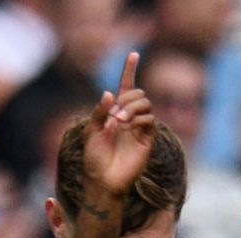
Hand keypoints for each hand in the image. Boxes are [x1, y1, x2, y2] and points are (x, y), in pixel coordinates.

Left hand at [81, 52, 155, 197]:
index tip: (133, 54)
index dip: (130, 70)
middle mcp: (130, 118)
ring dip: (131, 108)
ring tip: (118, 122)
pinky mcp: (147, 139)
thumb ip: (99, 112)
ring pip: (145, 103)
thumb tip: (109, 93)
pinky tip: (127, 127)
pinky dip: (138, 118)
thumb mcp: (91, 132)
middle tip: (114, 114)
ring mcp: (140, 128)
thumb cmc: (94, 160)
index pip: (126, 87)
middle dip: (127, 98)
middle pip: (138, 93)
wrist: (102, 181)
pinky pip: (149, 118)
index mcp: (115, 113)